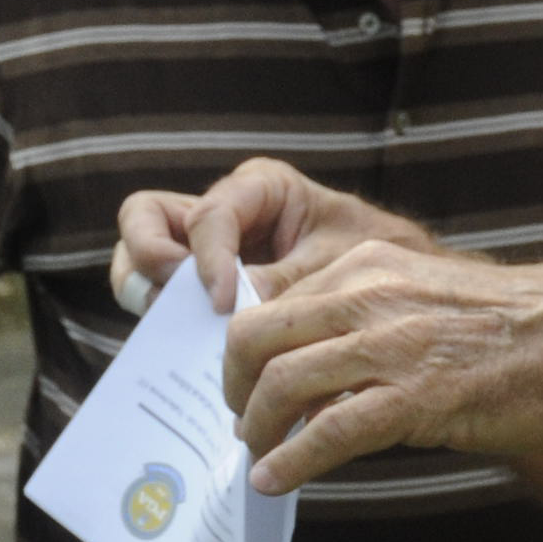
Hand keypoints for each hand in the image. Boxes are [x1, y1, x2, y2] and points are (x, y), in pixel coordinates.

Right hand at [112, 159, 435, 317]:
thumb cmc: (382, 262)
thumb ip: (285, 284)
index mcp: (260, 188)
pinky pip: (159, 297)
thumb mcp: (339, 267)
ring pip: (138, 256)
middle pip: (144, 218)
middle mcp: (222, 212)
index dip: (208, 259)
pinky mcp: (202, 289)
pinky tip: (190, 353)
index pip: (208, 215)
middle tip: (172, 303)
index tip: (224, 303)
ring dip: (146, 292)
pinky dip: (163, 321)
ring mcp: (205, 251)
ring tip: (174, 328)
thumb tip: (238, 318)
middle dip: (149, 260)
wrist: (404, 294)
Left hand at [227, 241, 542, 493]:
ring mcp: (391, 345)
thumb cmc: (516, 328)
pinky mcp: (416, 396)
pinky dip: (291, 460)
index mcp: (369, 264)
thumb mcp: (426, 293)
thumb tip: (318, 366)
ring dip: (256, 427)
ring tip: (257, 454)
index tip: (240, 378)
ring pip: (281, 383)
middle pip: (256, 335)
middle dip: (232, 384)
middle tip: (239, 417)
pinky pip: (328, 431)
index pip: (271, 298)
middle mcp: (369, 294)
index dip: (242, 346)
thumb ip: (368, 315)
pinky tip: (276, 480)